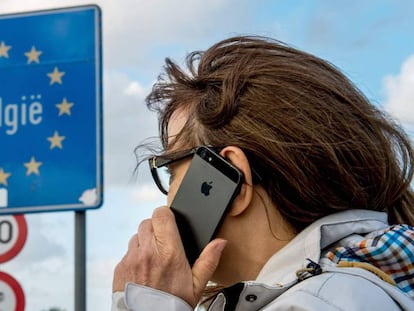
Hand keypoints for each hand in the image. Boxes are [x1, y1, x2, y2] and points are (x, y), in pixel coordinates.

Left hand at [112, 206, 226, 307]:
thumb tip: (220, 243)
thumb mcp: (197, 285)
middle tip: (163, 245)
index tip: (170, 224)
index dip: (166, 216)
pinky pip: (127, 252)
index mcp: (169, 252)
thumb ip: (208, 260)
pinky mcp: (120, 267)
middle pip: (147, 222)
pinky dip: (134, 257)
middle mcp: (148, 252)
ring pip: (136, 236)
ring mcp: (131, 259)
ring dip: (144, 243)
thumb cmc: (172, 306)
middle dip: (156, 230)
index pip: (161, 214)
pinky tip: (143, 270)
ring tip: (153, 260)